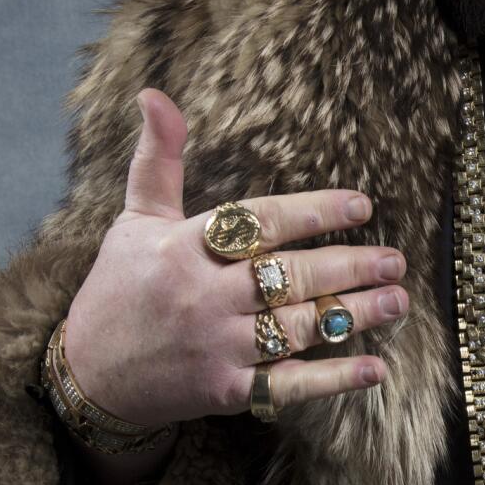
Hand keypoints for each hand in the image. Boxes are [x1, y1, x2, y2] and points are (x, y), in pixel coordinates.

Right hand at [63, 89, 408, 426]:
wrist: (87, 378)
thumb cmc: (118, 289)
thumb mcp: (134, 221)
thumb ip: (158, 160)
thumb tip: (155, 94)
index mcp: (184, 248)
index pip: (261, 222)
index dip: (314, 211)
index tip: (361, 205)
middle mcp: (204, 295)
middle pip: (289, 276)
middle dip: (349, 266)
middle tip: (395, 259)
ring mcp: (216, 345)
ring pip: (297, 326)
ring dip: (354, 314)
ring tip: (397, 299)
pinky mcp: (225, 390)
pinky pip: (287, 384)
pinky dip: (333, 379)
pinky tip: (374, 367)